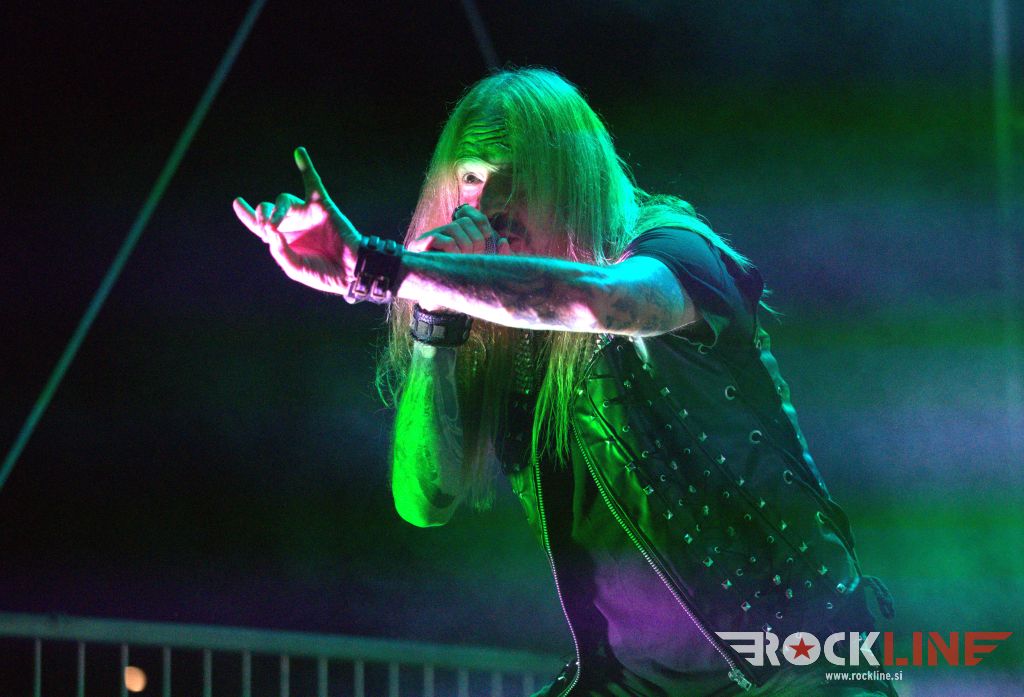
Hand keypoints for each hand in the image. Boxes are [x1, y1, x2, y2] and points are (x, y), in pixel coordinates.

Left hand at [234, 147, 361, 295]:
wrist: (352, 270)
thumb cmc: (324, 274)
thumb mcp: (295, 268)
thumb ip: (280, 251)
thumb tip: (269, 229)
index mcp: (284, 239)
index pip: (260, 224)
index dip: (247, 214)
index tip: (237, 202)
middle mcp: (292, 224)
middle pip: (268, 209)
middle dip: (262, 215)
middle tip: (267, 227)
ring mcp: (306, 213)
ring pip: (284, 199)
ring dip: (278, 209)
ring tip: (276, 222)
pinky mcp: (322, 205)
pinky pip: (312, 183)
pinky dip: (306, 168)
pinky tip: (299, 152)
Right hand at [407, 205, 509, 311]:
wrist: (437, 302)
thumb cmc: (463, 284)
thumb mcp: (483, 269)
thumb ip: (497, 258)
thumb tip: (504, 242)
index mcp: (460, 234)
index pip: (472, 215)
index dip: (483, 226)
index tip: (486, 242)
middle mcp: (444, 231)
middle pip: (466, 221)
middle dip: (474, 242)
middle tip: (471, 259)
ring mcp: (430, 237)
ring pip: (454, 227)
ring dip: (463, 247)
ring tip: (460, 262)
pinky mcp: (418, 245)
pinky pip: (439, 238)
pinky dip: (450, 250)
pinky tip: (450, 261)